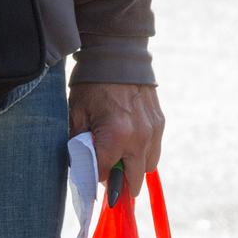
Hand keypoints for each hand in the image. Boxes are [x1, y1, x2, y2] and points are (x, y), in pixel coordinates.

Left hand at [68, 83, 164, 198]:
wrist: (117, 54)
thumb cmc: (91, 85)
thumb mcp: (76, 116)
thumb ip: (80, 147)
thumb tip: (85, 171)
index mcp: (116, 136)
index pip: (105, 175)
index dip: (95, 176)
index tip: (90, 171)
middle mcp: (139, 137)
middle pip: (133, 180)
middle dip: (119, 182)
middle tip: (108, 175)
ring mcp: (153, 131)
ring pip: (147, 168)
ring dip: (133, 168)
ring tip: (119, 156)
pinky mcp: (160, 123)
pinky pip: (154, 151)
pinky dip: (142, 153)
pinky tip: (129, 141)